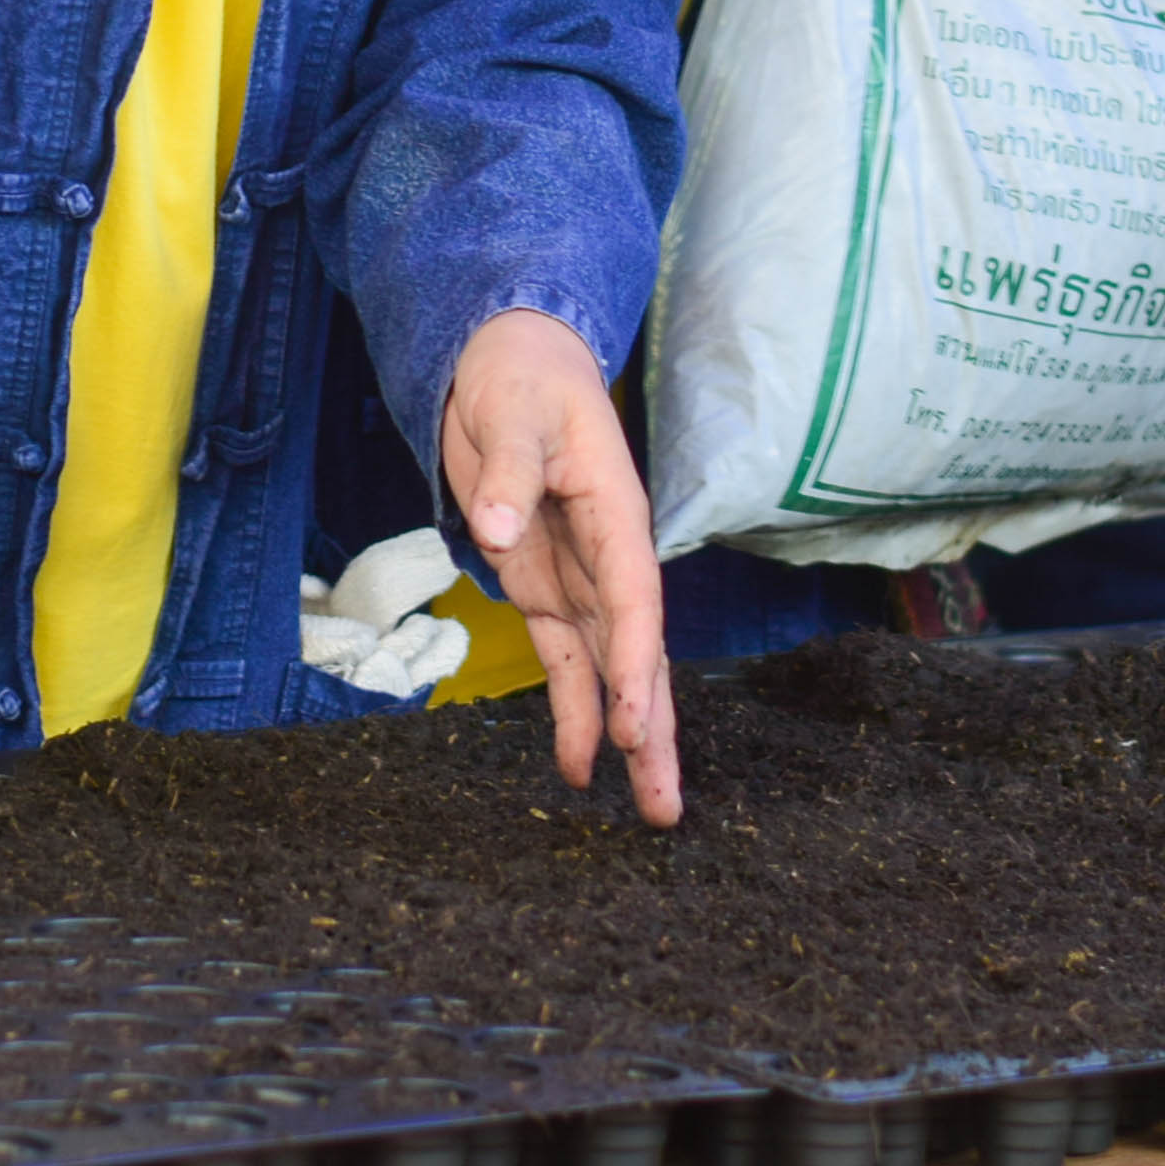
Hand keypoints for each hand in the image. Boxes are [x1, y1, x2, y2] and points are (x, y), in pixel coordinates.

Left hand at [439, 310, 680, 826]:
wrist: (509, 357)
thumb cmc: (522, 377)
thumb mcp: (512, 411)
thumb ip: (509, 474)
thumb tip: (499, 531)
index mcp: (617, 513)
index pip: (633, 598)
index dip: (636, 663)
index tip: (635, 724)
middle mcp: (610, 556)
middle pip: (640, 653)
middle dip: (653, 728)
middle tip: (665, 805)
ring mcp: (580, 575)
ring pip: (612, 668)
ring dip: (627, 735)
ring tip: (648, 807)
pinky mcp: (544, 584)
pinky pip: (565, 657)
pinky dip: (572, 709)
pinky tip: (578, 763)